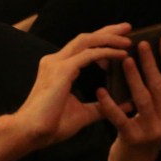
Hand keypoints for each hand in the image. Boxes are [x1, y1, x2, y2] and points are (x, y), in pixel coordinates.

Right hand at [16, 23, 130, 146]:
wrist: (31, 132)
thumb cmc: (52, 126)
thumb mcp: (83, 113)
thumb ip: (102, 106)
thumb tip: (125, 104)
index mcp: (57, 69)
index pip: (81, 47)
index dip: (101, 41)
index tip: (121, 42)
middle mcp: (54, 61)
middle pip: (85, 38)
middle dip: (108, 32)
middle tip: (128, 28)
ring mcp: (56, 64)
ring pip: (86, 41)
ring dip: (109, 38)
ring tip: (128, 39)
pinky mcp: (62, 70)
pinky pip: (89, 55)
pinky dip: (107, 52)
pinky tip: (122, 54)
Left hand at [98, 34, 160, 160]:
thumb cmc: (146, 134)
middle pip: (159, 86)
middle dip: (151, 63)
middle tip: (141, 44)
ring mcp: (152, 130)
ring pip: (142, 99)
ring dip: (133, 78)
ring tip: (125, 60)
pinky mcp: (133, 138)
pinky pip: (120, 118)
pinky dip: (110, 104)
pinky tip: (100, 91)